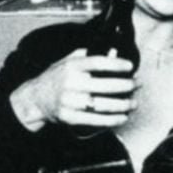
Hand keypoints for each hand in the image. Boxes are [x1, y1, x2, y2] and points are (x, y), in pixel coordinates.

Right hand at [10, 49, 136, 131]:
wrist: (34, 99)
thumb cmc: (55, 78)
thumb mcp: (67, 61)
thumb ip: (88, 56)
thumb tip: (113, 52)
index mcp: (71, 66)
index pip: (98, 62)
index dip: (116, 64)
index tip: (130, 66)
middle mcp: (71, 83)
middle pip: (105, 85)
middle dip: (126, 85)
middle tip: (137, 84)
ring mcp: (70, 102)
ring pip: (103, 104)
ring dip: (123, 105)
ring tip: (134, 103)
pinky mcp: (70, 118)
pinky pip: (96, 120)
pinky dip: (112, 120)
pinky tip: (123, 117)